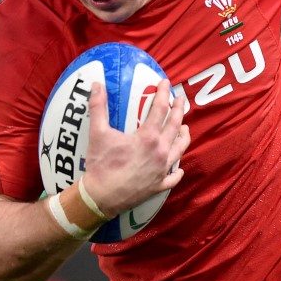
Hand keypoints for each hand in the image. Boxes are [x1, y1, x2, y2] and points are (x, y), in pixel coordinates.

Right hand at [81, 80, 190, 212]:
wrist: (100, 197)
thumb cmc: (100, 165)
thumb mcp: (98, 133)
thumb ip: (98, 107)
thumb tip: (96, 85)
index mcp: (148, 138)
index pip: (160, 110)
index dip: (164, 94)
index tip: (165, 83)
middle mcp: (160, 152)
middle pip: (175, 126)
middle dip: (179, 110)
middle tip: (180, 99)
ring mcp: (161, 170)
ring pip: (179, 149)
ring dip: (184, 136)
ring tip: (185, 127)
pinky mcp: (158, 186)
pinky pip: (173, 177)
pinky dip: (177, 171)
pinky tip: (179, 168)